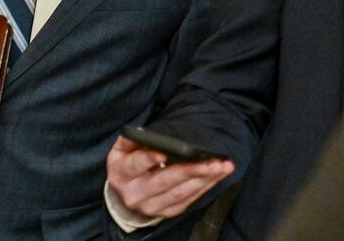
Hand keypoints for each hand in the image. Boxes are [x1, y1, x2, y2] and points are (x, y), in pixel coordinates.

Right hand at [106, 136, 234, 218]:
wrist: (125, 194)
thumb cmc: (127, 164)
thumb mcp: (122, 149)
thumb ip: (132, 139)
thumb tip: (146, 132)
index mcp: (121, 173)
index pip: (136, 165)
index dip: (150, 159)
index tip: (165, 153)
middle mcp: (135, 193)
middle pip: (165, 181)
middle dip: (191, 170)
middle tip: (213, 161)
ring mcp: (152, 206)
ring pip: (181, 193)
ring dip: (204, 179)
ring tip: (222, 166)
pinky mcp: (167, 212)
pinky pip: (188, 200)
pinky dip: (205, 187)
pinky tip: (217, 176)